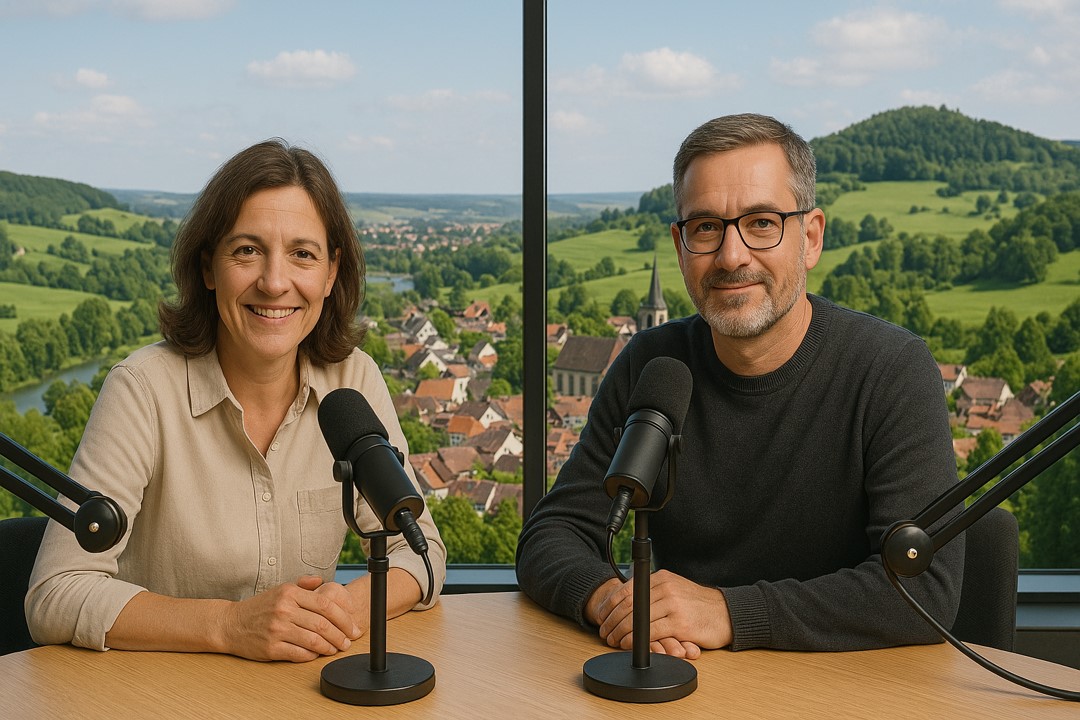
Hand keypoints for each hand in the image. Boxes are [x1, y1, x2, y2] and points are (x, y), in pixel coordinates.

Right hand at [218, 576, 361, 661]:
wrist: (230, 624)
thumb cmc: (259, 608)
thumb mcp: (281, 589)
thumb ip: (304, 585)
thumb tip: (324, 582)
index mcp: (290, 593)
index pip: (325, 604)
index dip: (343, 616)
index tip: (351, 625)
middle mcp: (284, 610)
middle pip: (322, 623)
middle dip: (341, 634)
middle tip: (349, 641)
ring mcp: (277, 629)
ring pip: (313, 640)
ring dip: (329, 646)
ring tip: (336, 648)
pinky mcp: (271, 648)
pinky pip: (299, 653)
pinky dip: (312, 655)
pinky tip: (318, 654)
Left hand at [589, 570, 732, 657]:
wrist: (726, 613)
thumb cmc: (699, 604)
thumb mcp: (676, 588)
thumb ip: (655, 591)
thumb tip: (628, 599)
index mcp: (662, 578)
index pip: (628, 589)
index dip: (610, 604)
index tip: (602, 615)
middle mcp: (666, 588)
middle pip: (629, 604)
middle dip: (613, 620)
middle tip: (604, 631)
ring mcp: (673, 605)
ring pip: (637, 618)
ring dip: (621, 632)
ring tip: (613, 639)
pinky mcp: (680, 624)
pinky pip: (650, 632)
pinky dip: (636, 640)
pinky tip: (629, 644)